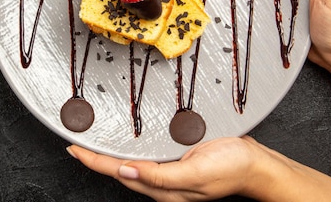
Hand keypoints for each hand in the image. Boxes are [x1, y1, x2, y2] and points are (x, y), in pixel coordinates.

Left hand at [67, 136, 273, 201]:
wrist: (256, 164)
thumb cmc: (231, 168)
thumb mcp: (196, 174)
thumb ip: (161, 176)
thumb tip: (126, 172)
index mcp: (163, 187)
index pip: (119, 173)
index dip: (94, 161)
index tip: (74, 149)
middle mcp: (162, 180)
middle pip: (119, 170)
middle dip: (95, 158)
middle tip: (75, 142)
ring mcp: (169, 170)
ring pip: (130, 163)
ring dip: (109, 153)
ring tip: (91, 142)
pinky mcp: (176, 159)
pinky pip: (146, 155)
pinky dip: (129, 148)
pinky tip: (124, 142)